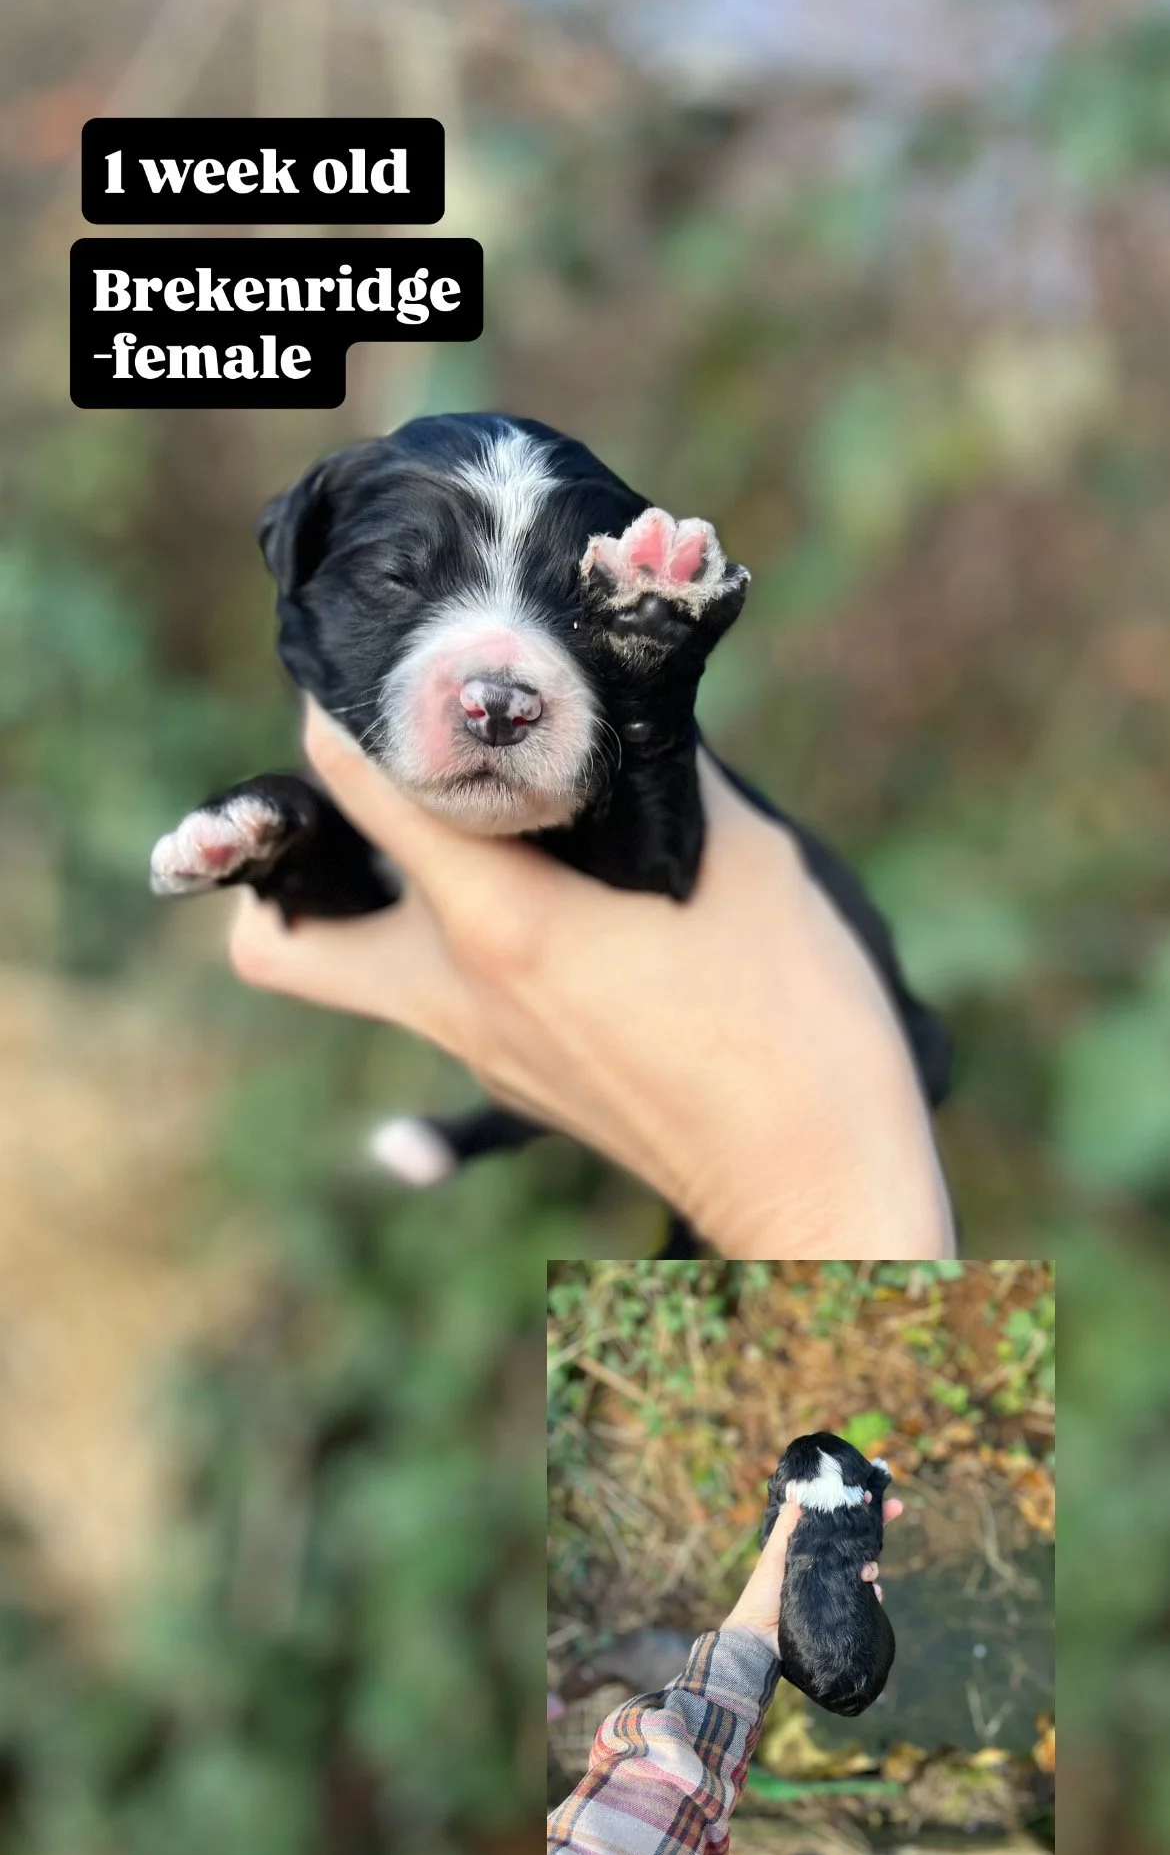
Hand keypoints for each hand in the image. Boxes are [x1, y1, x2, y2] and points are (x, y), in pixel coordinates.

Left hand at [228, 699, 954, 1254]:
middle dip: (292, 860)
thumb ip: (657, 768)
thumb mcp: (744, 859)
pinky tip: (541, 903)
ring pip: (354, 976)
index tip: (380, 664)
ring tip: (441, 834)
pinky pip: (439, 1003)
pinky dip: (453, 944)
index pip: (351, 783)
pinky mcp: (515, 1087)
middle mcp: (457, 996)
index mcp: (501, 922)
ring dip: (369, 901)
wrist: (817, 1190)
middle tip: (362, 791)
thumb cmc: (797, 1023)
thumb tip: (611, 687)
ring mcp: (478, 1055)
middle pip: (278, 941)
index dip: (345, 702)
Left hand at [723, 1491, 903, 1646]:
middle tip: (895, 1508)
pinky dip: (873, 1594)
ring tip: (868, 1570)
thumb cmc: (762, 1594)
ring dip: (872, 1564)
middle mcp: (826, 1564)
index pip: (837, 1523)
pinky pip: (866, 1598)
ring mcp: (836, 1586)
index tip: (872, 1493)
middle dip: (878, 1524)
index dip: (855, 1508)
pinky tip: (873, 1593)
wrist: (761, 1638)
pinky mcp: (842, 1609)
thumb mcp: (774, 1555)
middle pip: (857, 1541)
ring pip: (865, 1568)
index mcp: (810, 1548)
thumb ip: (788, 1527)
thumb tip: (799, 1492)